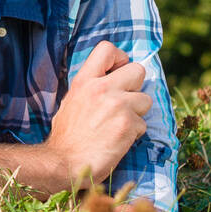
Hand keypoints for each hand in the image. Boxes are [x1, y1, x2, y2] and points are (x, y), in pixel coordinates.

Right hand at [45, 41, 151, 187]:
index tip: (119, 71)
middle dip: (135, 88)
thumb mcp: (72, 101)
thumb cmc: (67, 135)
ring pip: (146, 100)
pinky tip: (118, 140)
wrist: (64, 162)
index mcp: (84, 80)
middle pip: (138, 71)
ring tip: (119, 125)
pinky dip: (135, 134)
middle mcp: (101, 88)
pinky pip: (144, 124)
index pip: (107, 49)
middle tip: (124, 103)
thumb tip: (112, 80)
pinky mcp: (128, 125)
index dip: (120, 58)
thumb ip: (91, 88)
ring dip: (137, 113)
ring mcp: (117, 105)